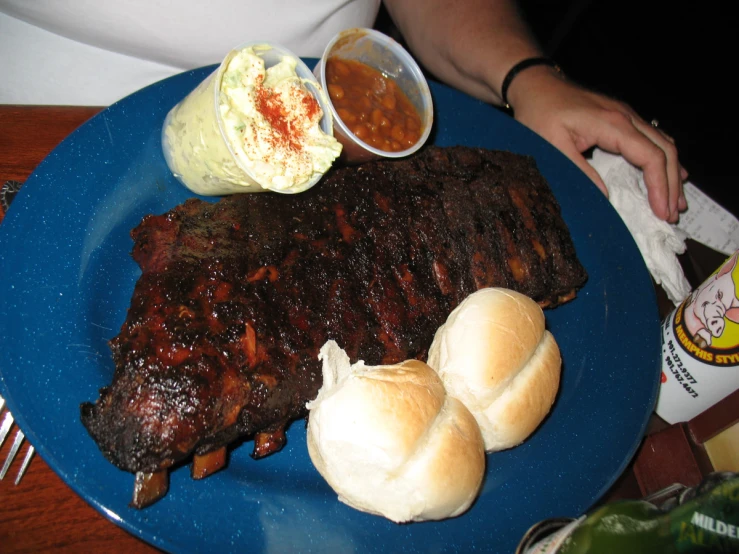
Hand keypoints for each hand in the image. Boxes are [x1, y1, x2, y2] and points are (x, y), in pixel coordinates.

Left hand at [507, 67, 686, 221]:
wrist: (537, 85)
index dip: (659, 186)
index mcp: (613, 125)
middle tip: (671, 214)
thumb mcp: (553, 145)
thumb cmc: (540, 114)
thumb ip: (579, 170)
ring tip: (675, 202)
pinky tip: (669, 174)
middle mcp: (627, 117)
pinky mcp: (622, 117)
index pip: (650, 157)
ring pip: (663, 143)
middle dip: (671, 185)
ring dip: (672, 172)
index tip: (661, 212)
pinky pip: (652, 138)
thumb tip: (605, 196)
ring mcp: (627, 115)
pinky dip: (663, 158)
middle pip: (664, 150)